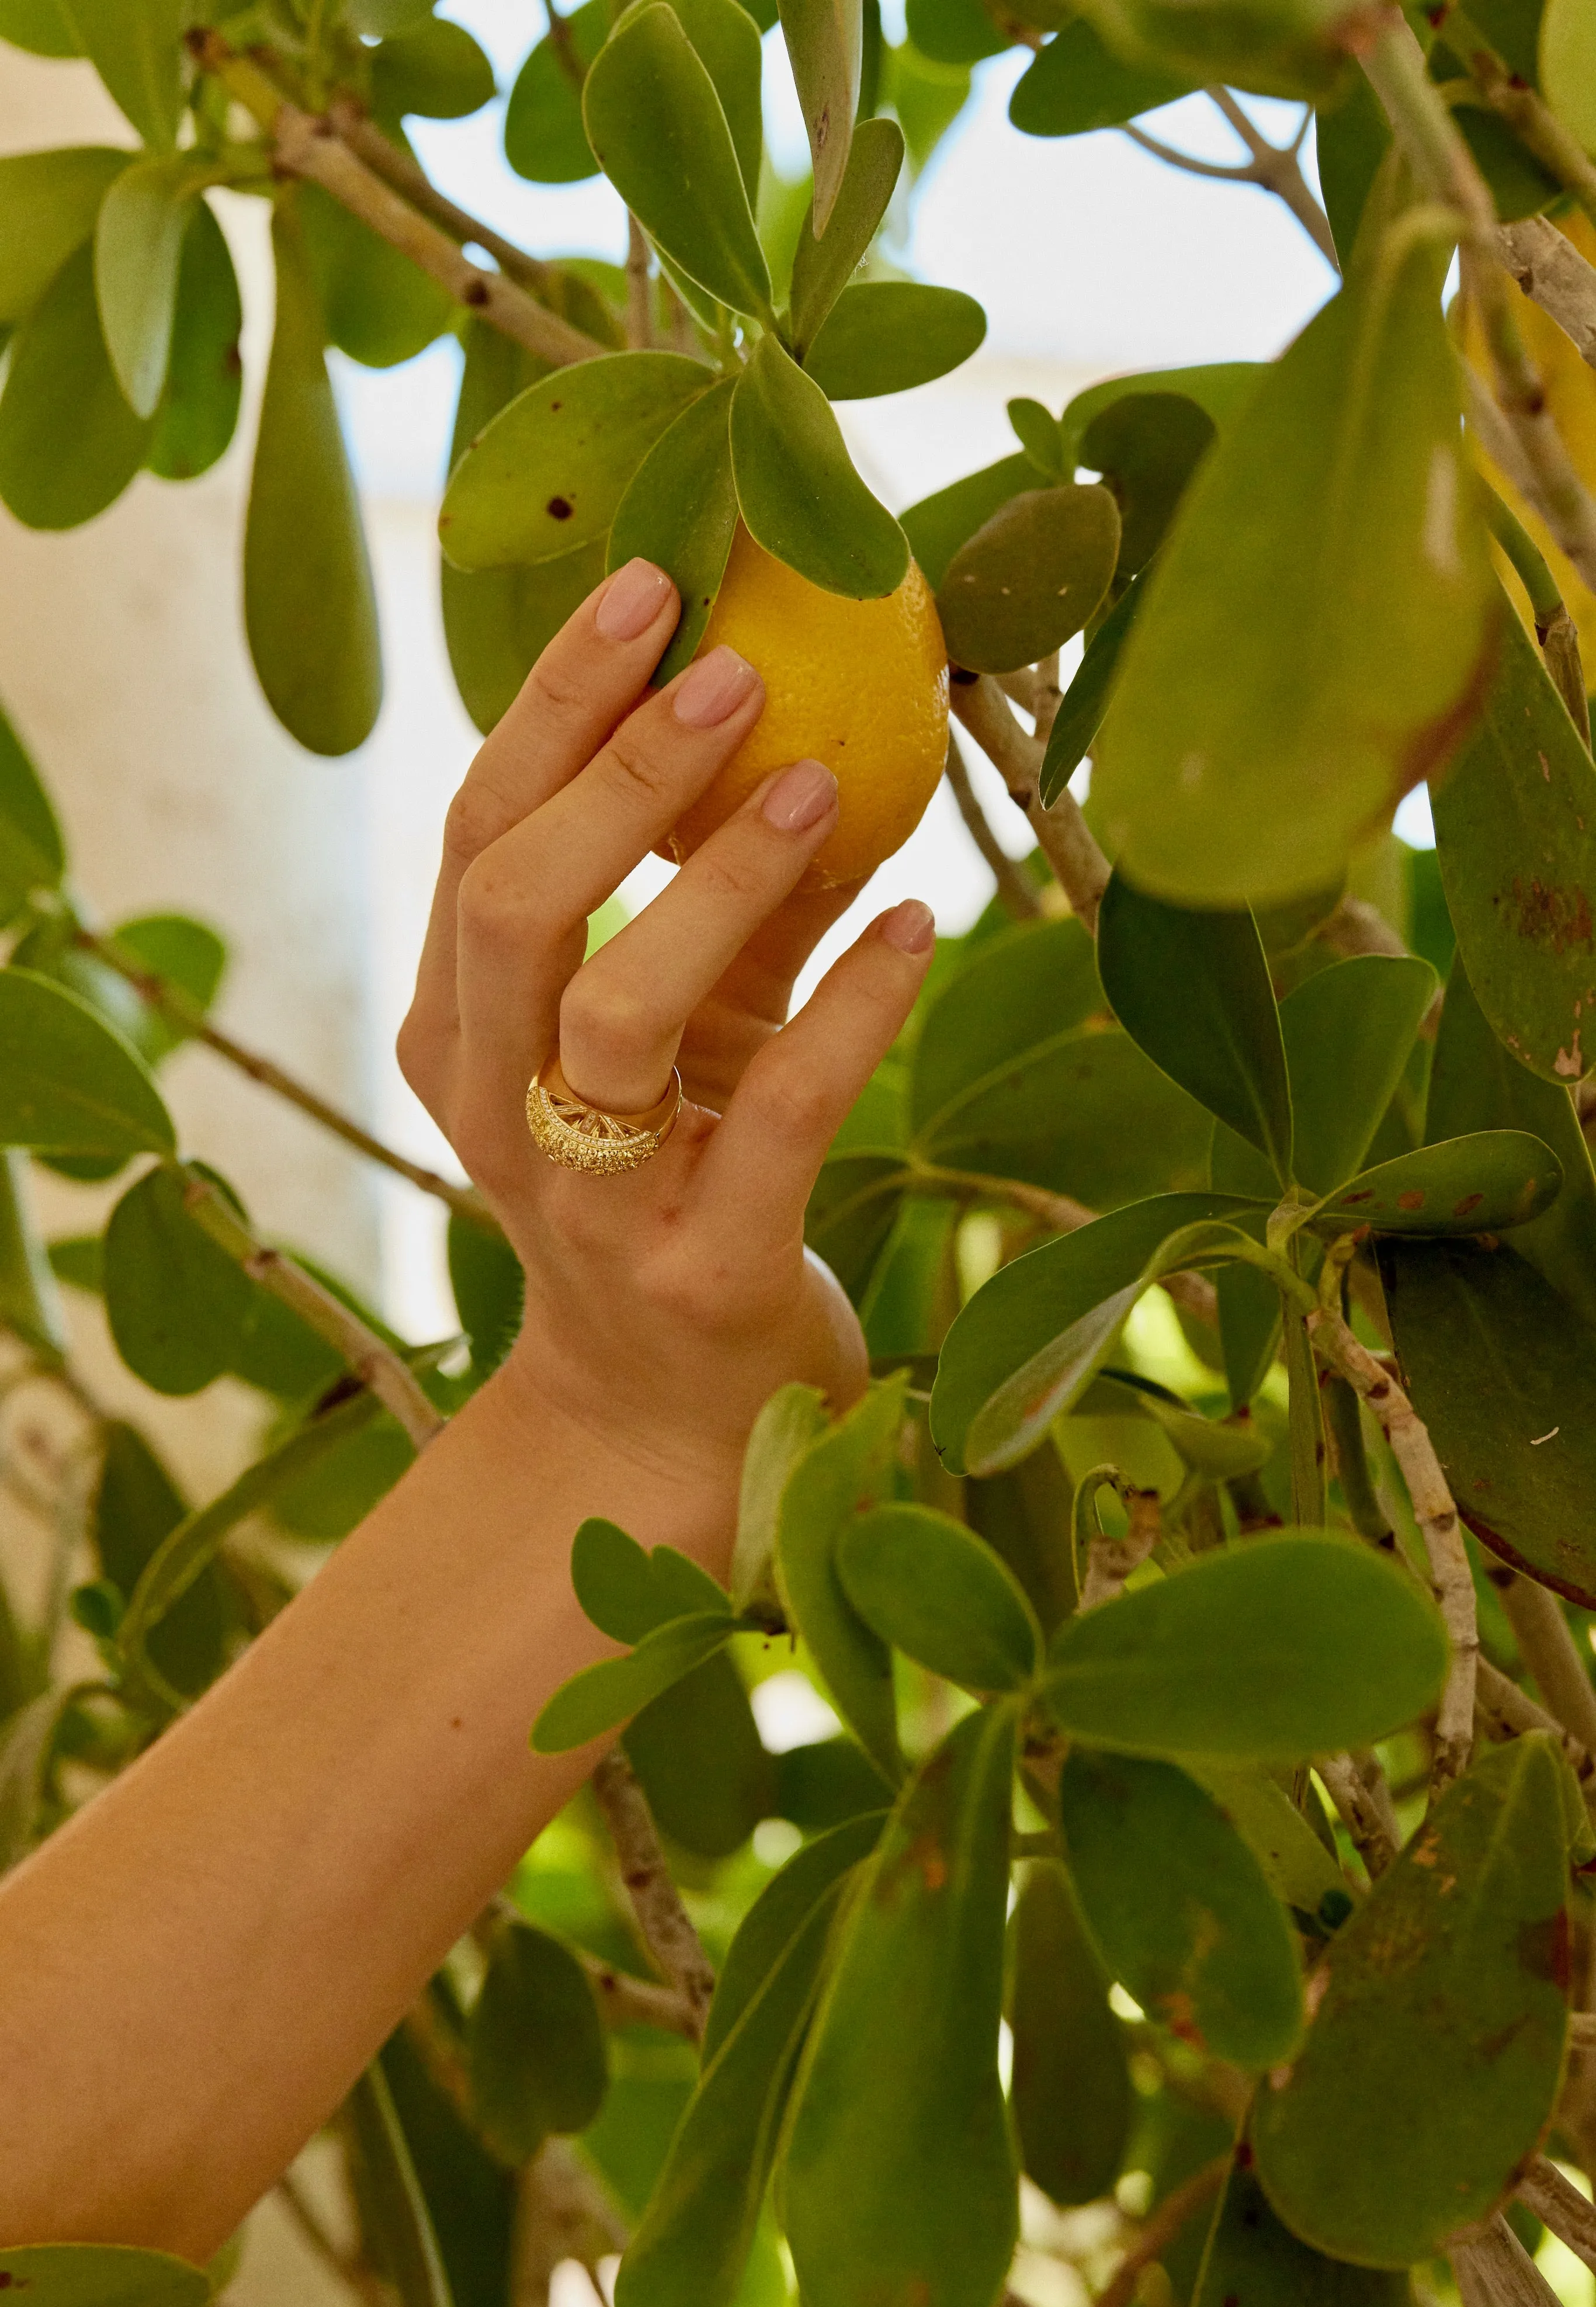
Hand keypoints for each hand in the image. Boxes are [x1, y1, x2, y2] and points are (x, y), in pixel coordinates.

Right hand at [398, 555, 935, 1479]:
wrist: (672, 1408)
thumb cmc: (673, 1182)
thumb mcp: (681, 1032)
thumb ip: (721, 902)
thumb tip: (813, 727)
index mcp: (462, 1030)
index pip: (476, 836)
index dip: (554, 707)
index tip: (650, 588)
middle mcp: (497, 1111)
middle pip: (514, 905)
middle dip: (618, 773)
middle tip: (732, 671)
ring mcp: (589, 1201)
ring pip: (617, 1013)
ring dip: (717, 882)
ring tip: (822, 785)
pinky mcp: (700, 1269)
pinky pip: (773, 1115)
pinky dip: (851, 1009)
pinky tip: (915, 926)